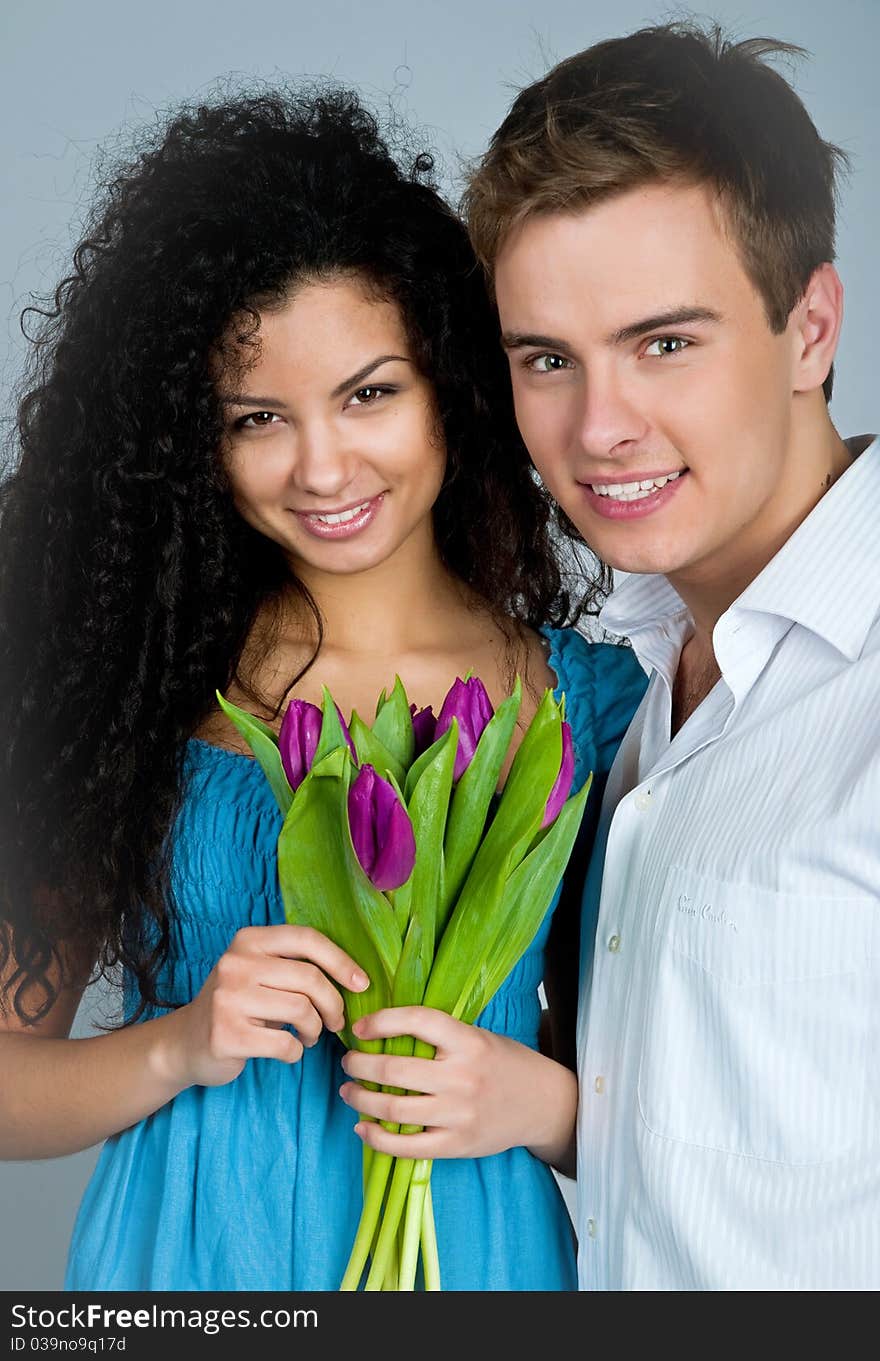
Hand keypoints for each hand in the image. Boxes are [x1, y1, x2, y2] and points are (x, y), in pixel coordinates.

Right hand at [167, 924, 368, 1088]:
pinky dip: (295, 1051)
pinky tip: (288, 1050)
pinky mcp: (227, 1034)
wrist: (184, 1043)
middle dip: (333, 1004)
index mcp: (249, 940)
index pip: (306, 939)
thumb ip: (295, 966)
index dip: (341, 961)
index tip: (362, 983)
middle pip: (309, 978)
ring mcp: (228, 999)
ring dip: (315, 1030)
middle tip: (336, 1021)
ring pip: (301, 1010)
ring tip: (309, 1036)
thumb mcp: (259, 973)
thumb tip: (355, 977)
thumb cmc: (237, 1006)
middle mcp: (235, 963)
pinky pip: (285, 1043)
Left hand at [338, 1006, 576, 1165]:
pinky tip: (362, 1127)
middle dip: (359, 1065)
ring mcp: (458, 1114)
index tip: (360, 1027)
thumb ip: (439, 1035)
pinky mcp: (456, 1144)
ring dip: (361, 1099)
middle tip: (348, 1062)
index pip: (418, 1022)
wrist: (542, 1103)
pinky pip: (406, 1146)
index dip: (382, 1021)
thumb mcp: (478, 1036)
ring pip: (394, 1110)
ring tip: (349, 1091)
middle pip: (394, 1071)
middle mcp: (462, 1077)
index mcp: (468, 1041)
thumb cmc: (503, 1063)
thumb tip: (383, 1030)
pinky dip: (377, 1138)